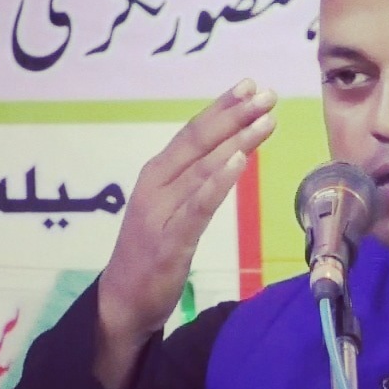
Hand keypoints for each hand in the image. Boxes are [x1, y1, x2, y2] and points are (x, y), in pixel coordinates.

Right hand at [93, 78, 276, 388]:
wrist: (121, 302)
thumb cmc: (150, 252)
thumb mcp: (171, 208)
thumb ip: (193, 181)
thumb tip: (230, 150)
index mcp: (156, 174)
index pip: (192, 133)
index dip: (221, 107)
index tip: (249, 85)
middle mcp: (155, 185)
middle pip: (198, 142)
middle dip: (234, 115)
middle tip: (267, 93)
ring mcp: (160, 212)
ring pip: (202, 168)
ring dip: (236, 140)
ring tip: (265, 120)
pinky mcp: (169, 241)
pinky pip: (197, 206)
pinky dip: (217, 181)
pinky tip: (238, 161)